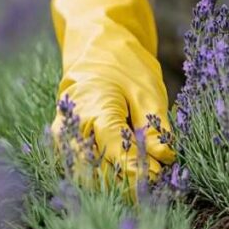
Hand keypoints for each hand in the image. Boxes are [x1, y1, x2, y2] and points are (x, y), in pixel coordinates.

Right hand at [50, 0, 176, 188]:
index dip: (138, 171)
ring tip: (143, 177)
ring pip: (85, 175)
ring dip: (113, 182)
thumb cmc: (125, 64)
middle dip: (125, 182)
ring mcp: (63, 136)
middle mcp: (71, 127)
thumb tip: (165, 159)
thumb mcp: (148, 90)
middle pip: (95, 172)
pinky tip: (126, 172)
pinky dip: (103, 175)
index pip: (114, 153)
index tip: (159, 177)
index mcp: (94, 109)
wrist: (97, 46)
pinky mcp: (64, 143)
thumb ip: (155, 128)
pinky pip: (81, 169)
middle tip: (154, 182)